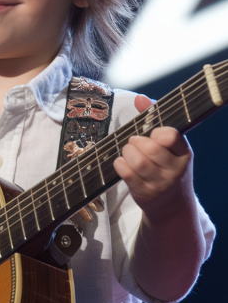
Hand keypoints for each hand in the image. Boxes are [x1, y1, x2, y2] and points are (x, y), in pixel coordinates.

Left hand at [113, 94, 192, 218]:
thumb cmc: (167, 165)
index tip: (153, 134)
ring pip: (137, 161)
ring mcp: (161, 184)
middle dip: (136, 141)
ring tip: (129, 152)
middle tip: (135, 142)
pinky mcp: (145, 194)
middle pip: (150, 148)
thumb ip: (154, 118)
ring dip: (127, 152)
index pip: (171, 136)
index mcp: (184, 153)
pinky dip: (119, 164)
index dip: (157, 132)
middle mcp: (176, 170)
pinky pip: (126, 173)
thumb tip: (140, 97)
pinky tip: (122, 163)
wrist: (172, 205)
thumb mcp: (169, 145)